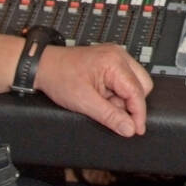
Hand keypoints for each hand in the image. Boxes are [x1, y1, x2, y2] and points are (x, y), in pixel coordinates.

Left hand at [33, 42, 150, 136]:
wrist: (44, 66)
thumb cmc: (60, 77)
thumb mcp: (85, 102)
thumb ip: (110, 116)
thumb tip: (129, 128)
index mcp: (115, 62)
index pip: (138, 92)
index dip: (138, 114)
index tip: (136, 129)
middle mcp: (119, 55)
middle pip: (142, 85)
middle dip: (130, 104)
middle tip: (114, 114)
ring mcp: (115, 56)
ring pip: (134, 84)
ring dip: (123, 99)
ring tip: (102, 101)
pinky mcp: (110, 61)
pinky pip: (124, 80)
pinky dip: (117, 93)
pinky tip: (102, 95)